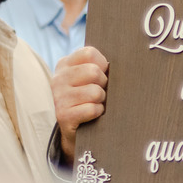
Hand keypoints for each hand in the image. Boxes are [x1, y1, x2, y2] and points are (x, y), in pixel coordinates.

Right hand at [52, 46, 108, 162]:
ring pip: (95, 92)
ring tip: (95, 103)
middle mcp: (58, 79)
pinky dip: (98, 112)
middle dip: (104, 84)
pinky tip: (93, 115)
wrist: (75, 129)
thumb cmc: (88, 98)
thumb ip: (98, 66)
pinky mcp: (63, 115)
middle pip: (94, 71)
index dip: (102, 64)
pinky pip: (92, 109)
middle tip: (100, 92)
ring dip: (101, 100)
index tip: (103, 74)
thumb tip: (123, 62)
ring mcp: (59, 97)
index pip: (89, 53)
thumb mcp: (88, 78)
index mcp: (64, 64)